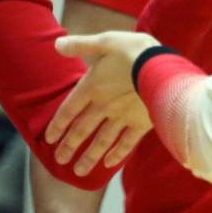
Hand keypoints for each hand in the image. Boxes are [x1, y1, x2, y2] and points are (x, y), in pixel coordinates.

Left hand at [49, 29, 158, 171]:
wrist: (162, 68)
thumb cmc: (133, 51)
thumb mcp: (104, 41)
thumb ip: (80, 45)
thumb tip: (56, 43)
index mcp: (91, 88)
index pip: (68, 111)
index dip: (57, 126)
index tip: (49, 139)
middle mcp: (103, 107)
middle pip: (82, 130)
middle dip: (69, 146)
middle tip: (60, 160)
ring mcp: (122, 118)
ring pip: (101, 142)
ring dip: (89, 157)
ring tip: (78, 171)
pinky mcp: (141, 124)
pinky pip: (126, 143)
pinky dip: (117, 155)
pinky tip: (109, 164)